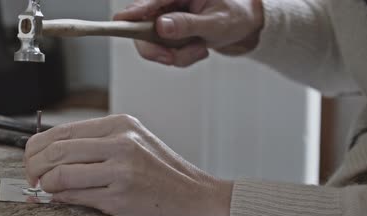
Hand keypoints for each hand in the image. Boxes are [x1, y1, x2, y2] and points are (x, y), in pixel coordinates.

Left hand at [24, 115, 232, 215]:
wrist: (201, 202)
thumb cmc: (167, 179)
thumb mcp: (135, 147)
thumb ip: (98, 147)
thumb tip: (53, 157)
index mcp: (120, 125)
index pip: (61, 131)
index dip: (37, 149)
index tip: (32, 163)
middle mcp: (120, 141)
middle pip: (55, 149)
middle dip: (33, 168)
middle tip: (31, 180)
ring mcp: (121, 168)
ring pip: (59, 172)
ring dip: (43, 186)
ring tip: (43, 192)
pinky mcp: (121, 196)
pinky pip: (74, 195)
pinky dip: (59, 200)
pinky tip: (59, 201)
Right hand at [114, 0, 263, 66]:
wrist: (247, 26)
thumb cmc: (236, 15)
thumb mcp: (216, 22)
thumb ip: (188, 24)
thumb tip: (161, 27)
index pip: (150, 3)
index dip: (132, 14)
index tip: (118, 23)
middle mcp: (168, 5)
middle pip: (142, 28)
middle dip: (156, 49)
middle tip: (170, 58)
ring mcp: (167, 20)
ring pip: (153, 44)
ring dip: (175, 55)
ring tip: (200, 49)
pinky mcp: (170, 34)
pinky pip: (165, 52)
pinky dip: (181, 57)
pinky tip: (199, 49)